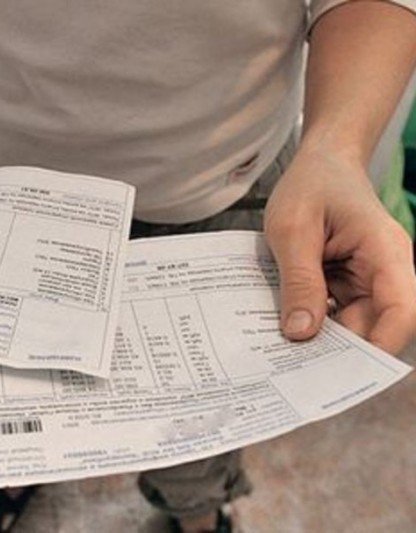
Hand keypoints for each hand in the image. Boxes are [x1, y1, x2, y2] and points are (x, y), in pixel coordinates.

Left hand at [264, 146, 415, 353]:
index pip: (400, 311)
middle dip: (337, 349)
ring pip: (350, 323)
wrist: (319, 161)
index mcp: (385, 253)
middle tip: (293, 370)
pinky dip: (312, 320)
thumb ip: (298, 280)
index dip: (377, 346)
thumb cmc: (311, 184)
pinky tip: (283, 329)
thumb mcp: (293, 229)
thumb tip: (300, 333)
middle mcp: (383, 271)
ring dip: (320, 336)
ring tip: (281, 352)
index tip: (341, 373)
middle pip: (372, 325)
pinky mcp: (346, 281)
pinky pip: (333, 311)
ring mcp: (365, 278)